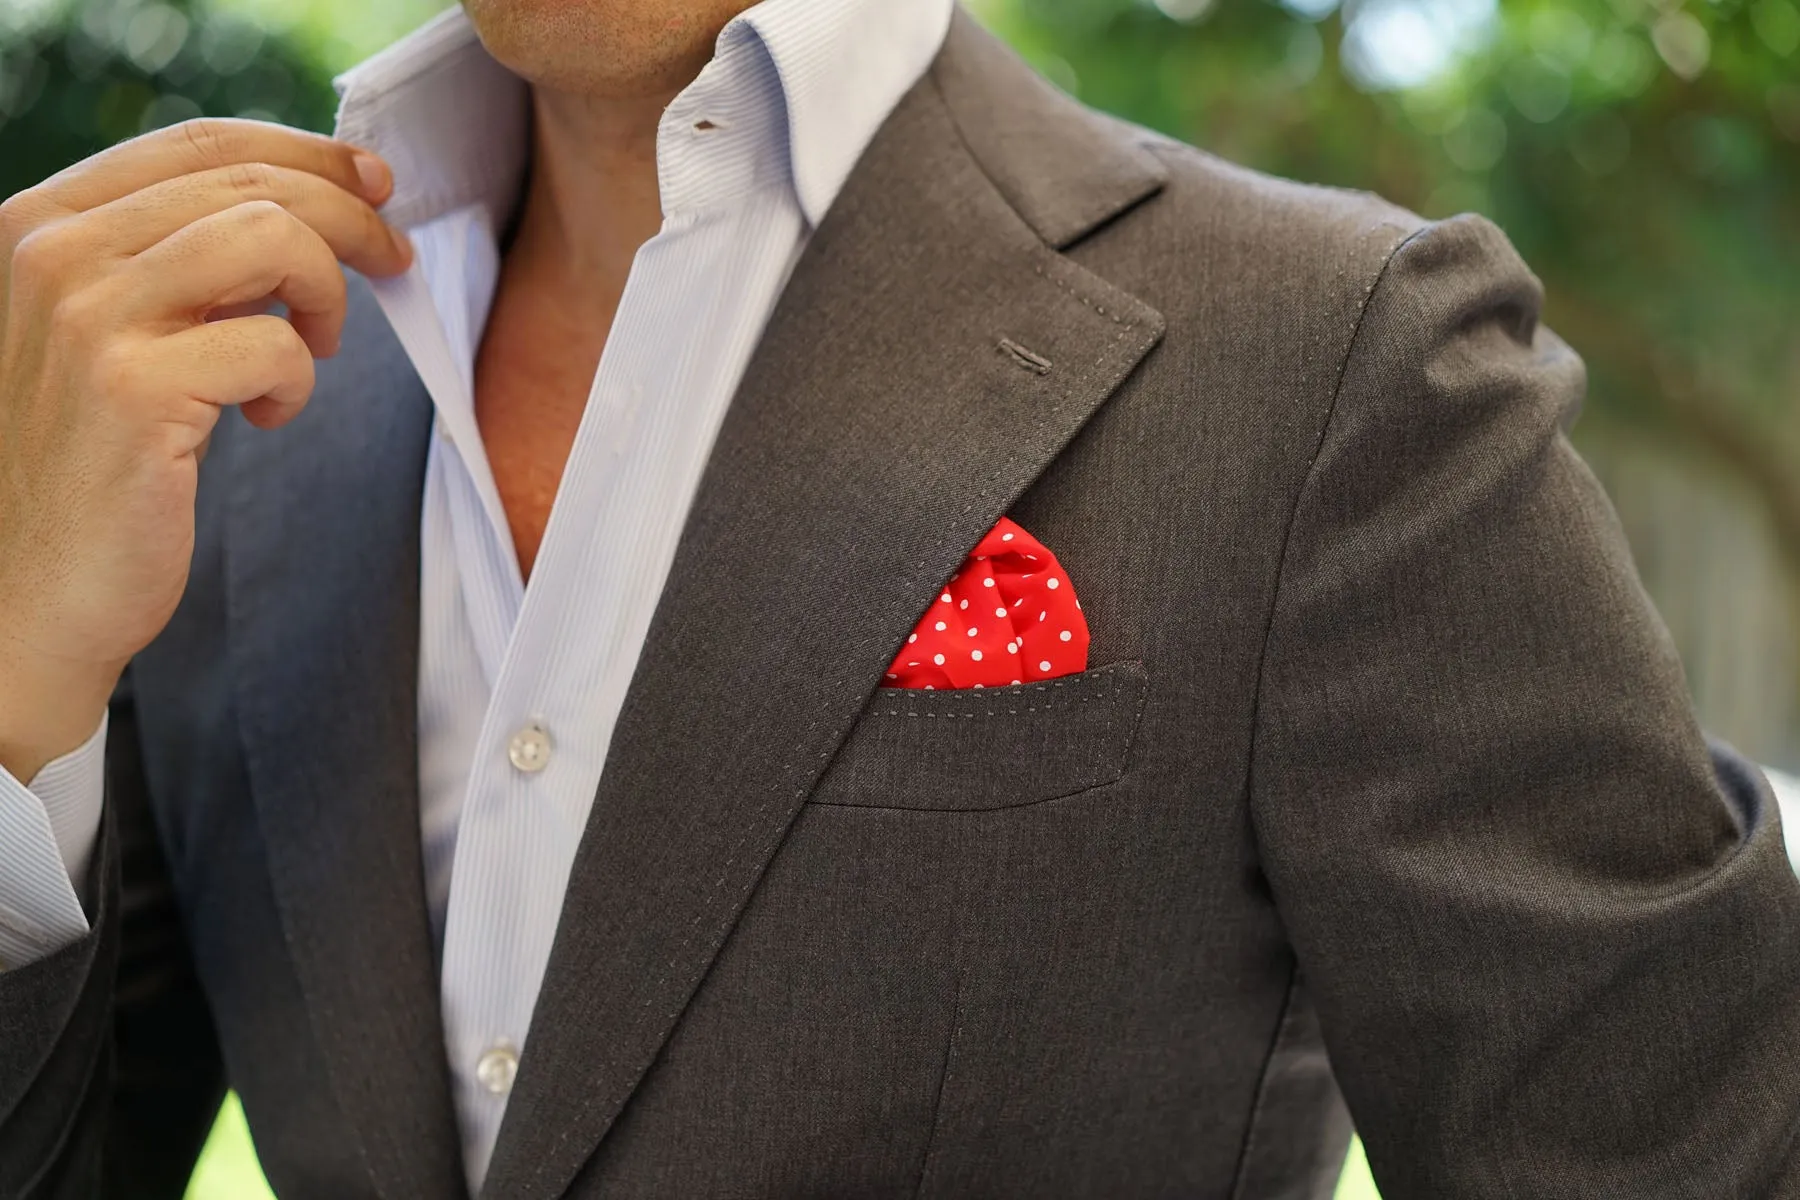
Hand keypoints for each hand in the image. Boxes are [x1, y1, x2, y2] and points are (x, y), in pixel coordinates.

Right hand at [0, 118, 412, 781]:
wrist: (25, 590)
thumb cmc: (88, 464)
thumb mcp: (114, 331)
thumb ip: (176, 264)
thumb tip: (303, 208)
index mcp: (44, 223)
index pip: (198, 144)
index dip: (304, 154)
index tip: (371, 182)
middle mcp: (54, 254)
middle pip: (249, 184)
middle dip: (349, 217)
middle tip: (392, 261)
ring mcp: (88, 318)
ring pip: (270, 237)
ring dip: (325, 289)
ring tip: (314, 346)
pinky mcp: (134, 391)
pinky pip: (273, 345)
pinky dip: (295, 383)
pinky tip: (264, 416)